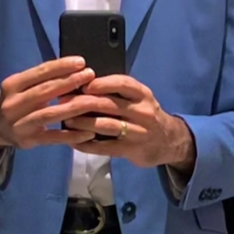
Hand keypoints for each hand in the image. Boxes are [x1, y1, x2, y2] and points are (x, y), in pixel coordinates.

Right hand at [0, 56, 105, 158]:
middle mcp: (13, 104)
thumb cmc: (17, 102)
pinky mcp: (29, 141)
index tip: (81, 62)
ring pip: (50, 114)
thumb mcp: (21, 87)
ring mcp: (20, 124)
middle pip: (44, 91)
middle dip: (69, 82)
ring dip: (73, 107)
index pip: (39, 73)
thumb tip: (74, 68)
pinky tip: (88, 132)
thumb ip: (42, 80)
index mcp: (12, 85)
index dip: (60, 66)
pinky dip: (71, 135)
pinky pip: (53, 138)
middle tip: (90, 75)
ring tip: (93, 101)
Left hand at [61, 74, 195, 172]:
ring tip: (66, 120)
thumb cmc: (145, 115)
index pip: (123, 83)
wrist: (169, 141)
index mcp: (142, 94)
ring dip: (83, 122)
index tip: (82, 84)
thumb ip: (118, 93)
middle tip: (63, 102)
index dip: (101, 83)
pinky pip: (105, 147)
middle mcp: (142, 111)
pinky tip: (73, 142)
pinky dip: (87, 144)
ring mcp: (137, 132)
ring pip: (106, 125)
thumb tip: (83, 84)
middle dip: (83, 102)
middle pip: (109, 104)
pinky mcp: (131, 150)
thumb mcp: (139, 98)